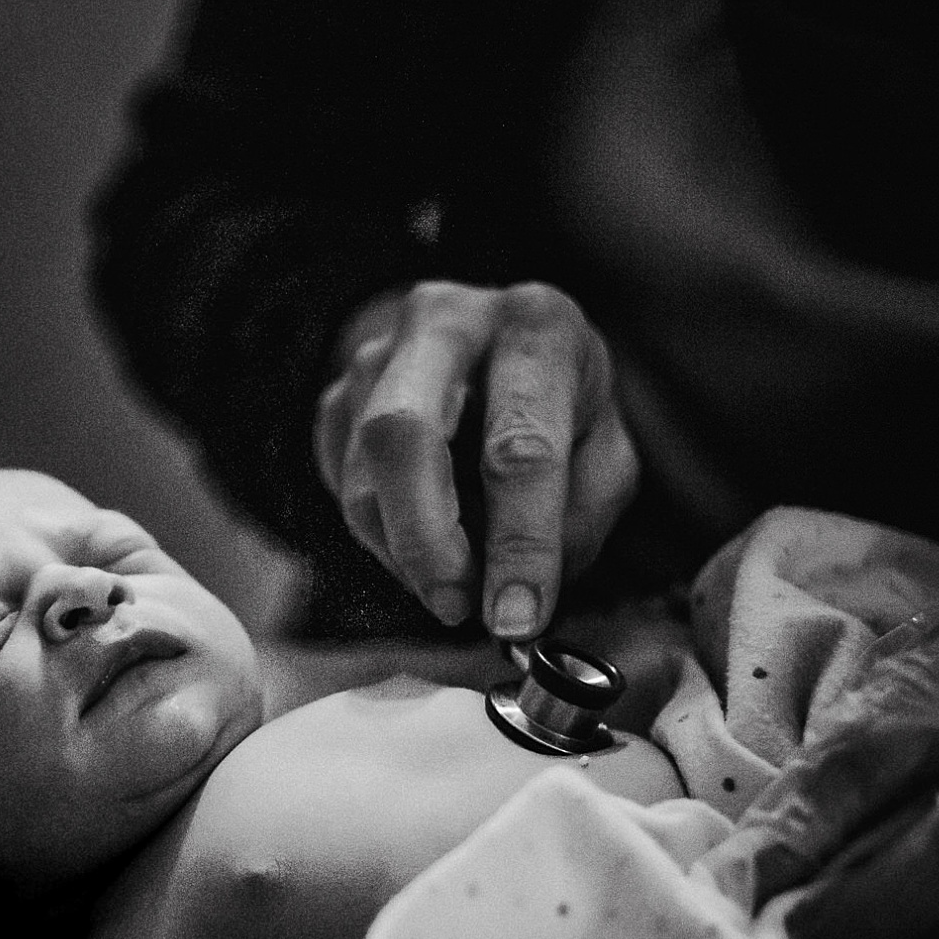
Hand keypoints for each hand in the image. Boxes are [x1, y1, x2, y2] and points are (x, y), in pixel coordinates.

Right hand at [315, 281, 637, 637]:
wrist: (493, 347)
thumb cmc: (558, 403)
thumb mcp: (604, 450)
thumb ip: (577, 519)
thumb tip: (518, 598)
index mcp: (534, 327)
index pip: (520, 446)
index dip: (519, 543)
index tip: (517, 616)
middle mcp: (444, 321)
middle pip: (401, 435)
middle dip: (425, 540)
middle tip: (454, 605)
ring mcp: (375, 355)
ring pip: (362, 479)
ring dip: (407, 554)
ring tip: (455, 577)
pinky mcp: (334, 397)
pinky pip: (342, 491)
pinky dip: (386, 539)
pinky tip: (426, 536)